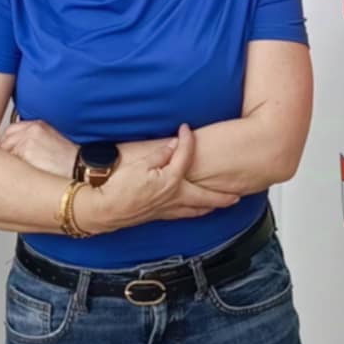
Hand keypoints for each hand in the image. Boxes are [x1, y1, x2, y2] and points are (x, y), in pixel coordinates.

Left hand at [0, 117, 78, 178]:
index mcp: (37, 125)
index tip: (6, 155)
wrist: (80, 168)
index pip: (10, 131)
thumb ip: (32, 142)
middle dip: (4, 156)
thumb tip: (13, 153)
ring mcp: (27, 140)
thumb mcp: (51, 143)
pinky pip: (9, 164)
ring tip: (19, 175)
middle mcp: (31, 129)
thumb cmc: (68, 162)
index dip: (6, 145)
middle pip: (4, 142)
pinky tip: (22, 177)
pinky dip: (12, 172)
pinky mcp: (25, 152)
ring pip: (4, 154)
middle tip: (9, 169)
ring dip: (9, 165)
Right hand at [78, 127, 237, 230]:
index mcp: (172, 181)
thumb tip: (174, 144)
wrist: (104, 209)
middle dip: (223, 194)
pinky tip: (196, 211)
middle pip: (207, 196)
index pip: (185, 155)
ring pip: (198, 209)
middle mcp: (175, 197)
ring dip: (212, 205)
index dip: (187, 140)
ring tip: (224, 204)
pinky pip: (185, 215)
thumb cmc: (119, 188)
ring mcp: (169, 209)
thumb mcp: (140, 165)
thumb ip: (160, 154)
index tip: (186, 128)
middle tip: (238, 193)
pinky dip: (195, 212)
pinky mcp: (160, 215)